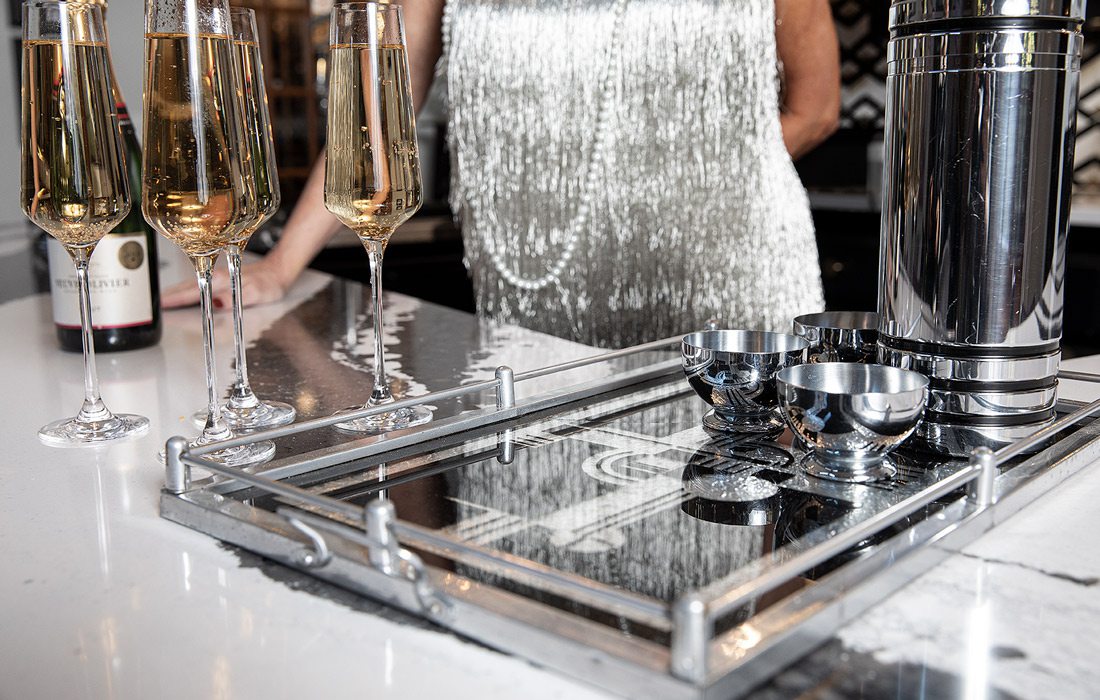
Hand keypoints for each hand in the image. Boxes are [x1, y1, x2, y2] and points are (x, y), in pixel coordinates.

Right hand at [161, 257, 289, 309]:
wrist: (278, 271)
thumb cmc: (270, 283)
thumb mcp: (257, 294)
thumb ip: (238, 298)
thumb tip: (220, 303)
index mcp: (222, 279)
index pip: (193, 291)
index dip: (175, 299)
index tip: (161, 304)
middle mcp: (217, 275)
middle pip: (187, 286)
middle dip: (169, 295)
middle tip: (154, 304)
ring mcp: (218, 276)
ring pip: (191, 284)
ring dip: (176, 292)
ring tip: (163, 300)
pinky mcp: (222, 278)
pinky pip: (199, 284)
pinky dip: (187, 289)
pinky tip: (184, 295)